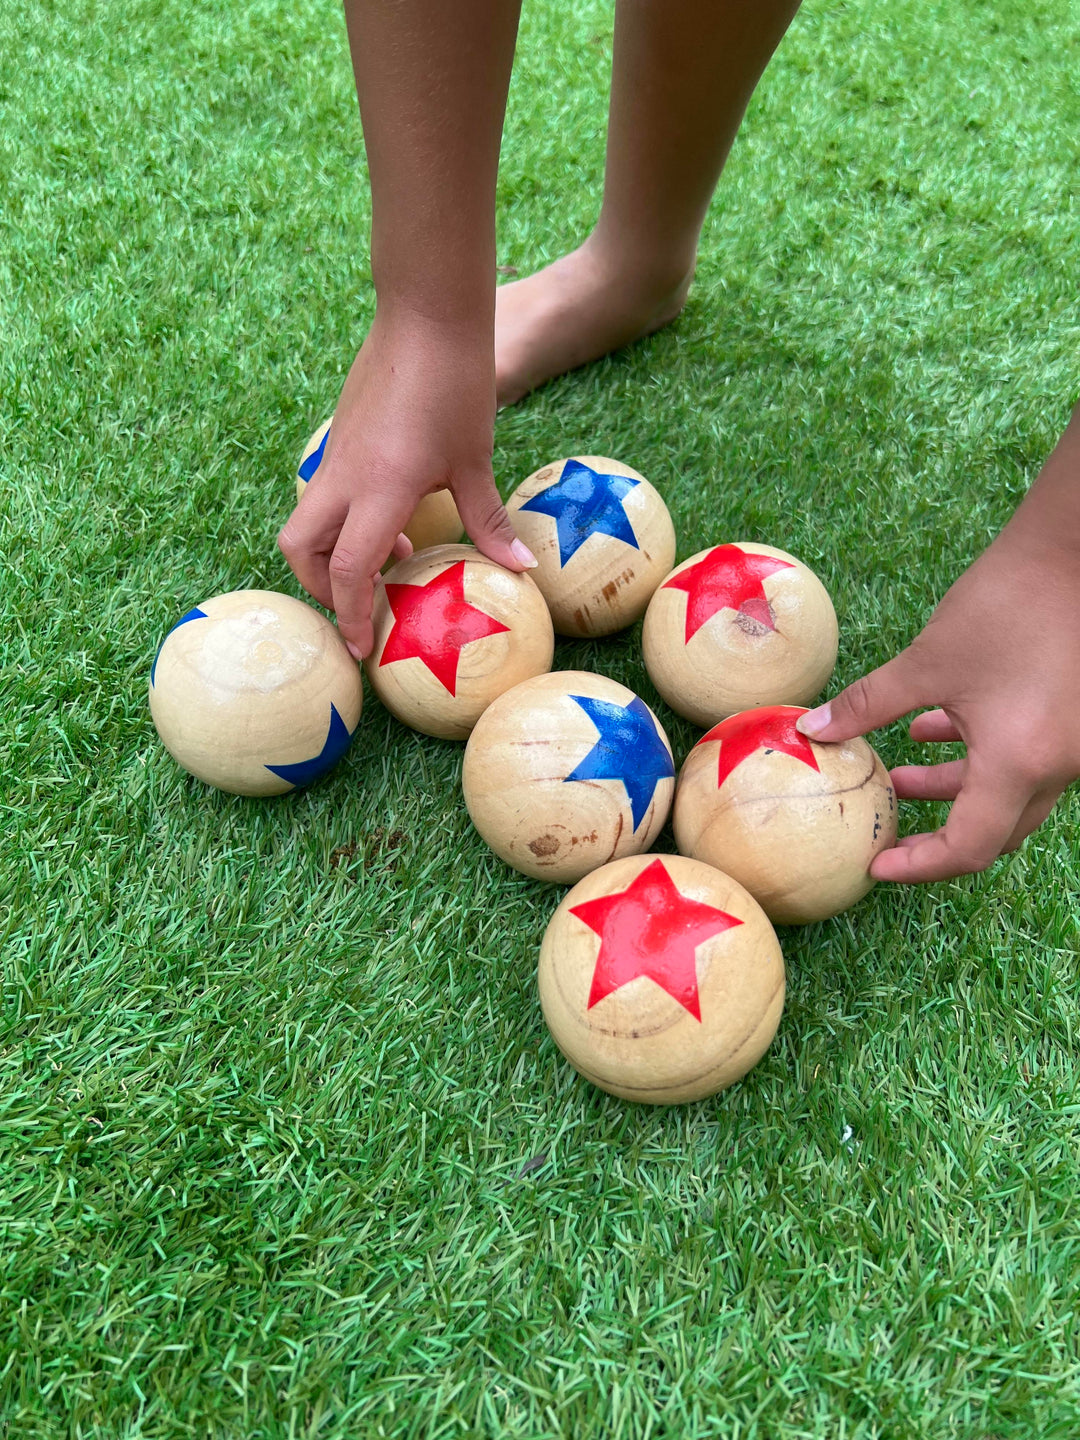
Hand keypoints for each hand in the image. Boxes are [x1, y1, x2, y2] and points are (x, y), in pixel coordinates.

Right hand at [278, 312, 534, 657]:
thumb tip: (521, 571)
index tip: (362, 648)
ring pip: (310, 520)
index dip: (352, 614)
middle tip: (362, 607)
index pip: (350, 569)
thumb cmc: (458, 383)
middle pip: (302, 549)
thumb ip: (488, 521)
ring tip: (391, 566)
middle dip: (322, 587)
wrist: (426, 313)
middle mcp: (343, 475)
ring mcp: (335, 454)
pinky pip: (327, 494)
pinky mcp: (340, 438)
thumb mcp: (476, 460)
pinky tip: (394, 521)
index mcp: (378, 487)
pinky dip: (346, 522)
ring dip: (335, 553)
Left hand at [797, 520, 1079, 883]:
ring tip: (895, 773)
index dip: (919, 864)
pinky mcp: (1073, 720)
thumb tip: (812, 729)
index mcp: (1020, 764)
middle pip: (993, 830)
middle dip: (935, 832)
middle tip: (886, 832)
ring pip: (1007, 791)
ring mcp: (1071, 746)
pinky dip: (979, 758)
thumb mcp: (926, 662)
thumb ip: (867, 706)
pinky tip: (933, 728)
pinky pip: (1023, 758)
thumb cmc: (1007, 604)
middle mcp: (1056, 766)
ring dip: (953, 789)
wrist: (1075, 551)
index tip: (877, 864)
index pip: (968, 847)